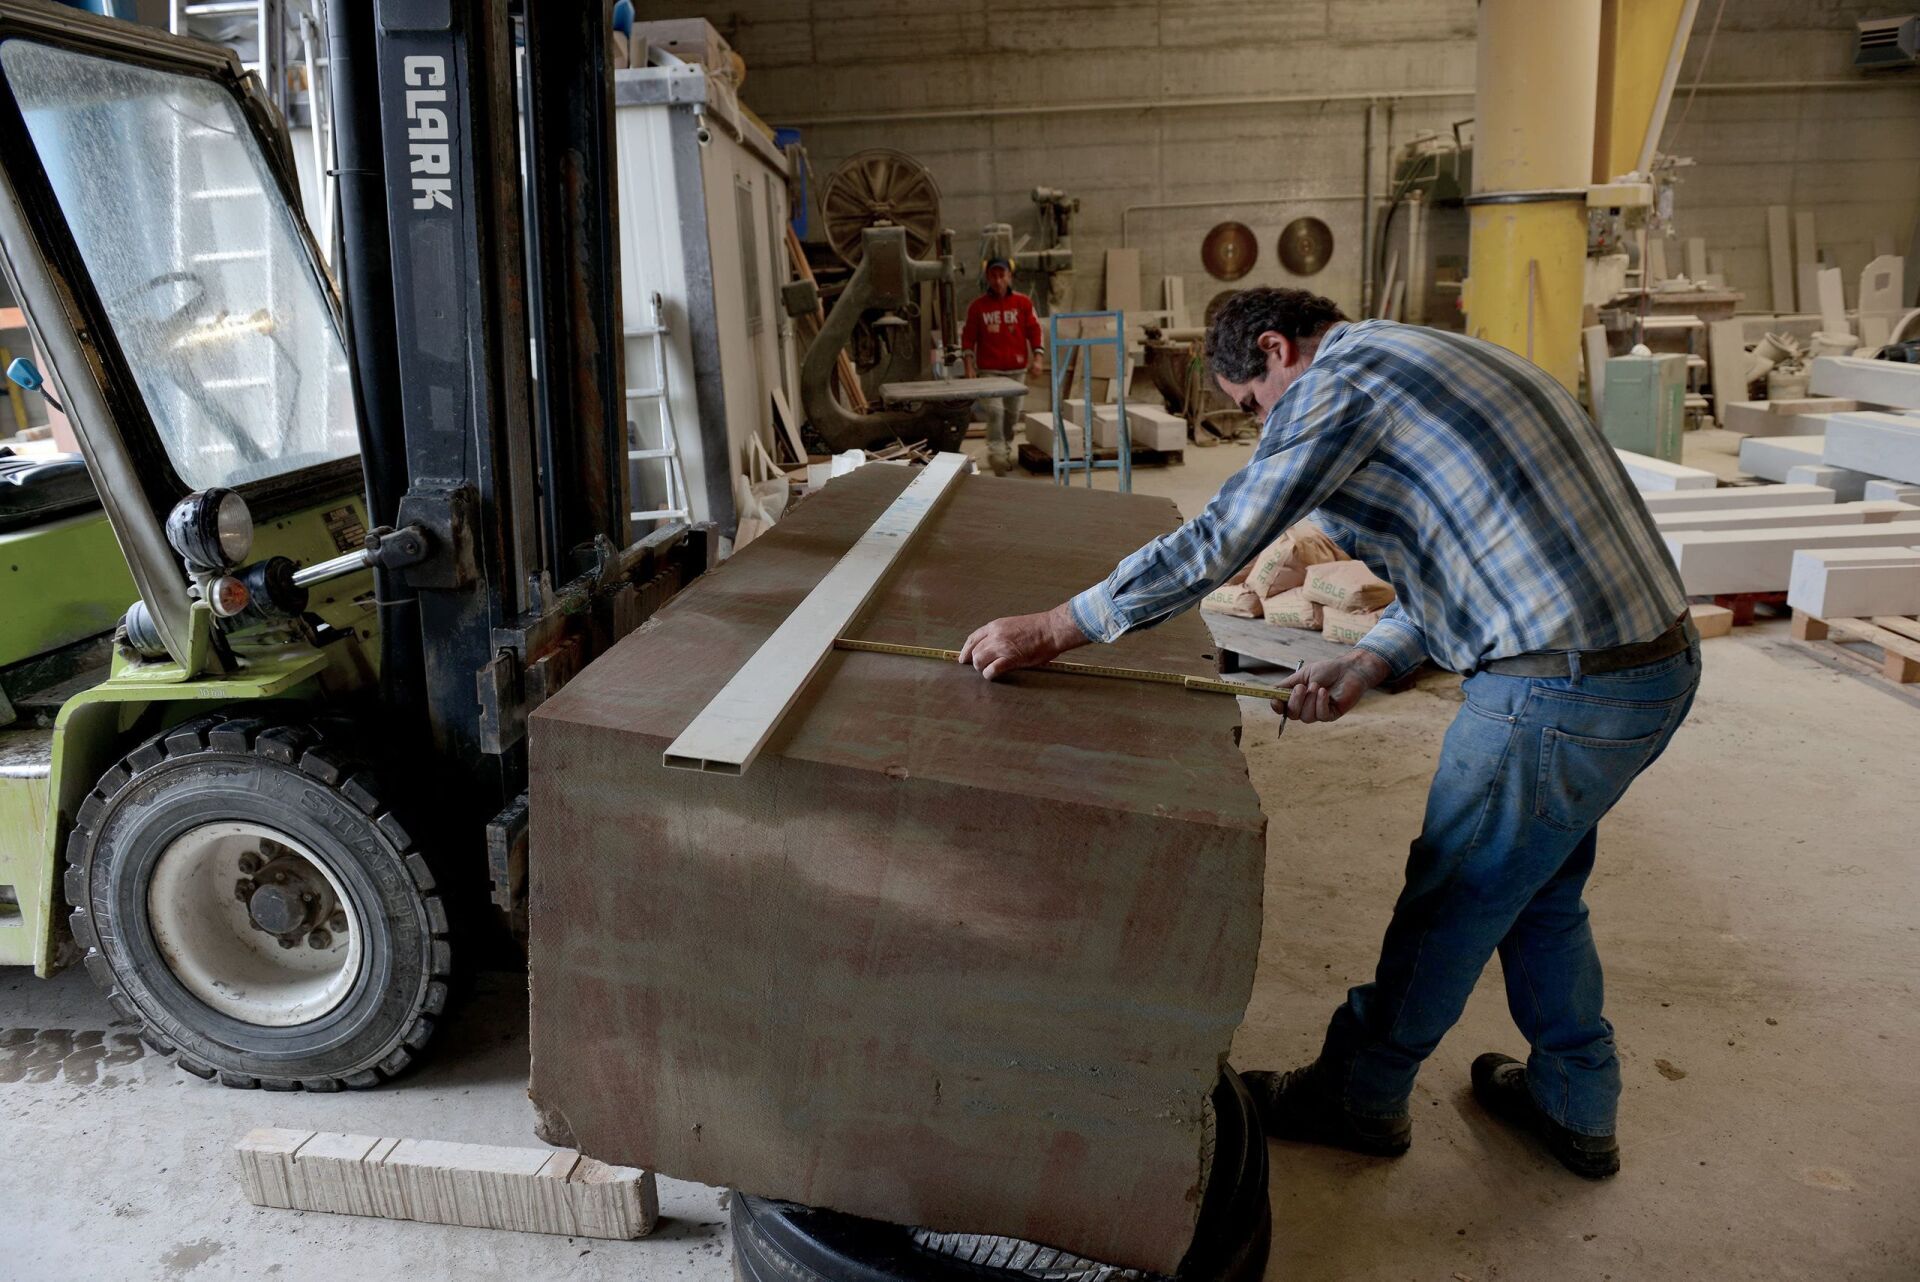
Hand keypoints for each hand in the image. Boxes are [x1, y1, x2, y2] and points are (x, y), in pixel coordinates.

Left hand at [959, 603, 1087, 679]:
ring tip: (990, 671)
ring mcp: (1001, 647)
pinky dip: (990, 674)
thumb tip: (994, 648)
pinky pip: (991, 670)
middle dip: (975, 661)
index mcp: (995, 625)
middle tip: (981, 668)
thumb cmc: (1038, 628)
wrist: (1052, 629)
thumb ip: (1001, 634)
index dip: (966, 650)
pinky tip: (994, 675)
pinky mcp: (1009, 659)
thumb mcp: (1013, 624)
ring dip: (982, 668)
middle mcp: (995, 635)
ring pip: (979, 661)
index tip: (963, 658)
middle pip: (974, 651)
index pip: (973, 638)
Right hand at [1274, 649, 1389, 723]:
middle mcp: (1306, 707)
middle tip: (1302, 687)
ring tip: (1318, 686)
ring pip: (1306, 717)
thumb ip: (1288, 684)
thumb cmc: (1328, 670)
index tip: (1276, 700)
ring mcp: (1318, 712)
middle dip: (1295, 701)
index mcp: (1297, 698)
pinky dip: (1320, 703)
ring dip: (1310, 700)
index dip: (1277, 706)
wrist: (1349, 669)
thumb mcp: (1303, 674)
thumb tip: (1272, 690)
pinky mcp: (1331, 715)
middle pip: (1292, 714)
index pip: (1282, 708)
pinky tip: (1325, 692)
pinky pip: (1321, 715)